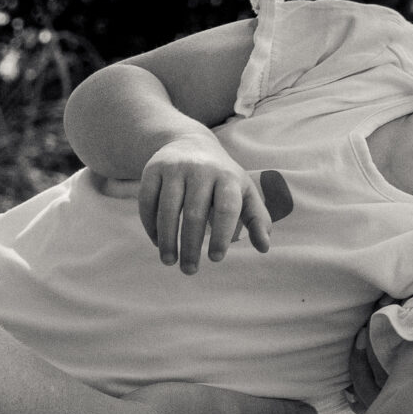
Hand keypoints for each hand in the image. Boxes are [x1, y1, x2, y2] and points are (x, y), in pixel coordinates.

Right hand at [130, 137, 287, 272]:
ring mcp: (175, 167)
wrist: (191, 142)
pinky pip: (148, 200)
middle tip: (190, 270)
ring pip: (168, 208)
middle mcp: (201, 169)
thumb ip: (257, 219)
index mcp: (227, 176)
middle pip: (194, 212)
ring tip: (169, 261)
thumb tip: (264, 248)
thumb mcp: (244, 192)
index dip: (221, 234)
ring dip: (167, 239)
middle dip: (191, 245)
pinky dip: (151, 224)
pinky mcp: (153, 168)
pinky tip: (157, 242)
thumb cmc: (222, 178)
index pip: (226, 208)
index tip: (215, 258)